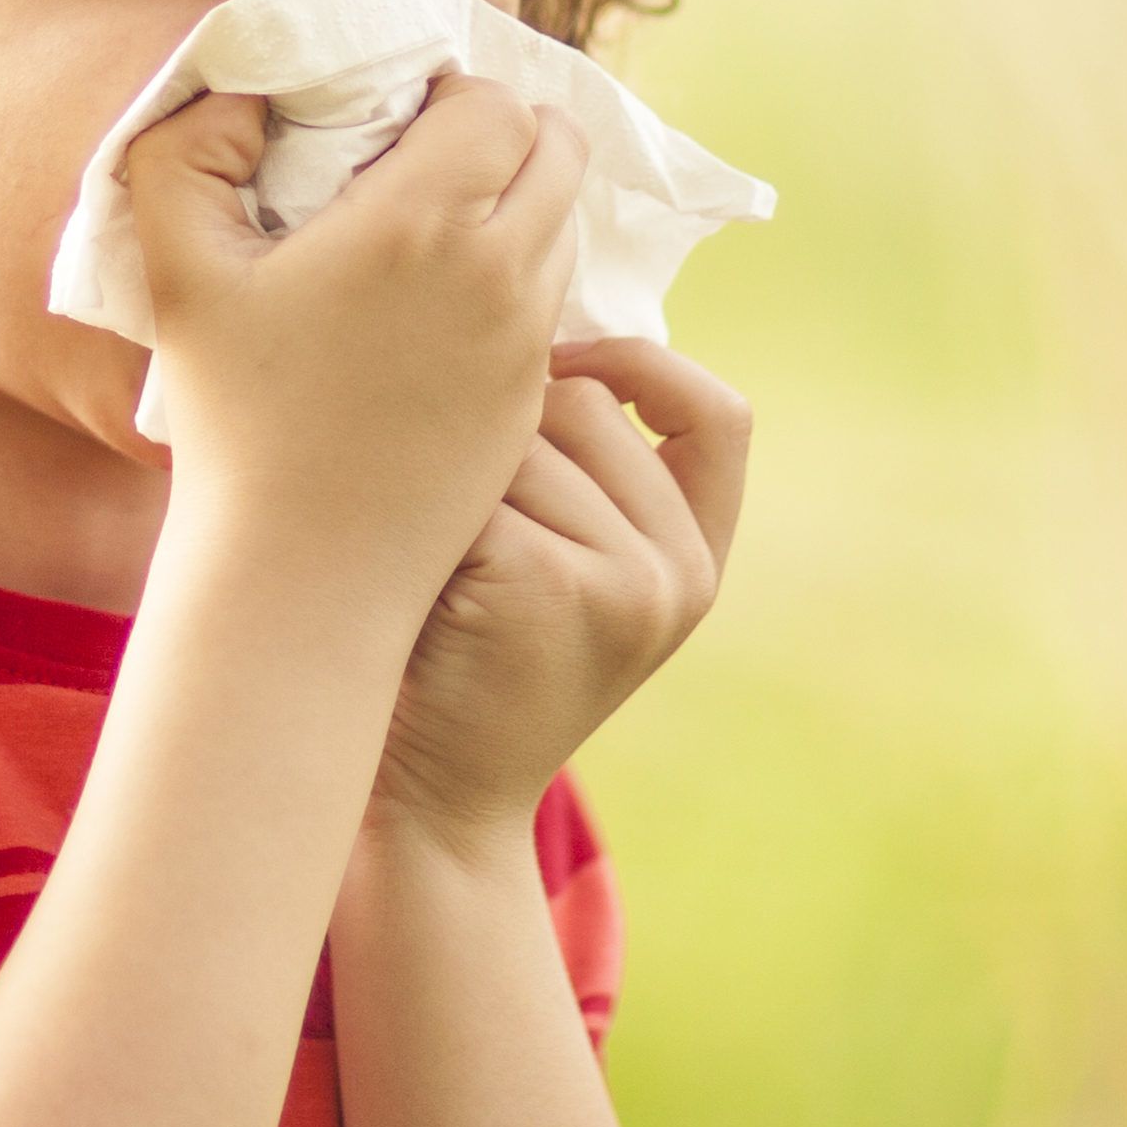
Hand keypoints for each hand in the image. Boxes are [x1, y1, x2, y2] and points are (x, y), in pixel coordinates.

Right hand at [129, 75, 585, 583]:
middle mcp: (499, 271)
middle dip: (509, 132)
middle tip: (433, 154)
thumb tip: (241, 93)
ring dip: (519, 203)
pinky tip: (442, 301)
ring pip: (563, 224)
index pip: (495, 102)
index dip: (450, 94)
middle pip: (559, 149)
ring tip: (435, 227)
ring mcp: (527, 340)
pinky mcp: (533, 398)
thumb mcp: (178, 269)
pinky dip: (516, 277)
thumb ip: (187, 152)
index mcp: (424, 219)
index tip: (394, 119)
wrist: (301, 569)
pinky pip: (551, 301)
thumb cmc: (233, 417)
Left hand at [374, 338, 752, 847]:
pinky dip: (422, 509)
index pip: (720, 417)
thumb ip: (585, 477)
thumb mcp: (563, 575)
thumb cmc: (464, 666)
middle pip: (587, 402)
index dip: (645, 366)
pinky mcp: (550, 582)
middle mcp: (680, 572)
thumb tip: (531, 319)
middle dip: (501, 427)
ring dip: (450, 471)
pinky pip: (473, 478)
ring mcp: (626, 580)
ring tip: (424, 556)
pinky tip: (406, 575)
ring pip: (520, 432)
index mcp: (696, 561)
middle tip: (442, 515)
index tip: (563, 364)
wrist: (429, 807)